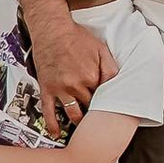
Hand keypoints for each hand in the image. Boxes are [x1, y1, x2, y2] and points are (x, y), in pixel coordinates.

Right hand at [31, 11, 118, 132]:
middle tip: (98, 118)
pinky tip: (56, 133)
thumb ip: (110, 68)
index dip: (106, 101)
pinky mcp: (47, 89)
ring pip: (73, 113)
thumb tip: (116, 84)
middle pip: (90, 106)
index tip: (108, 107)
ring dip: (79, 121)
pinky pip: (48, 111)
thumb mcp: (101, 49)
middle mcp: (76, 86)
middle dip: (94, 111)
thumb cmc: (76, 37)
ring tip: (83, 127)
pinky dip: (52, 125)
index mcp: (91, 76)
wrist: (52, 29)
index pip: (103, 97)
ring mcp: (61, 89)